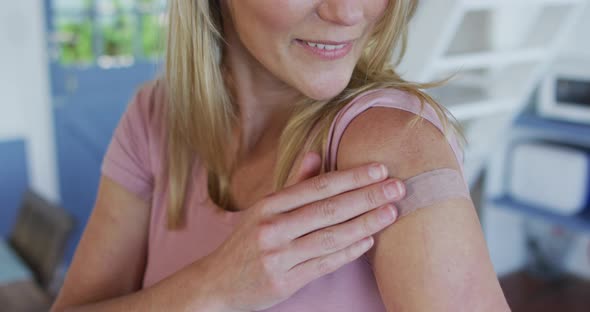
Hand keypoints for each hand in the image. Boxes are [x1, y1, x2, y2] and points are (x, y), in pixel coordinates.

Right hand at [200, 152, 405, 311]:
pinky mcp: (284, 282)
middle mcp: (272, 228)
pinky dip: (349, 252)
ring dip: (365, 223)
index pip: (317, 187)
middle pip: (329, 209)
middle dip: (367, 196)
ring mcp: (278, 256)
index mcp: (268, 206)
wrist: (215, 284)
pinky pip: (324, 264)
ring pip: (331, 236)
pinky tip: (369, 240)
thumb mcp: (263, 209)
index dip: (351, 177)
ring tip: (391, 212)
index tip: (379, 169)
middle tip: (398, 187)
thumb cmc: (246, 243)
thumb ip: (292, 183)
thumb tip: (315, 153)